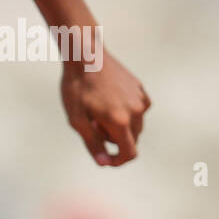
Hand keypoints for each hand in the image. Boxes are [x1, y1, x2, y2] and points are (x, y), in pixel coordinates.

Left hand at [61, 50, 150, 165]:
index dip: (117, 161)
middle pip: (131, 140)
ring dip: (118, 127)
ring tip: (97, 111)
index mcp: (120, 120)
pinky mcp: (141, 90)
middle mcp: (136, 111)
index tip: (104, 159)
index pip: (129, 153)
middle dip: (112, 140)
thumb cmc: (76, 88)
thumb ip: (92, 143)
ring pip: (134, 126)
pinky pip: (136, 111)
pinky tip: (106, 100)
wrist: (86, 56)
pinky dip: (124, 113)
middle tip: (91, 123)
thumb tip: (104, 163)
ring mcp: (141, 99)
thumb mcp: (77, 119)